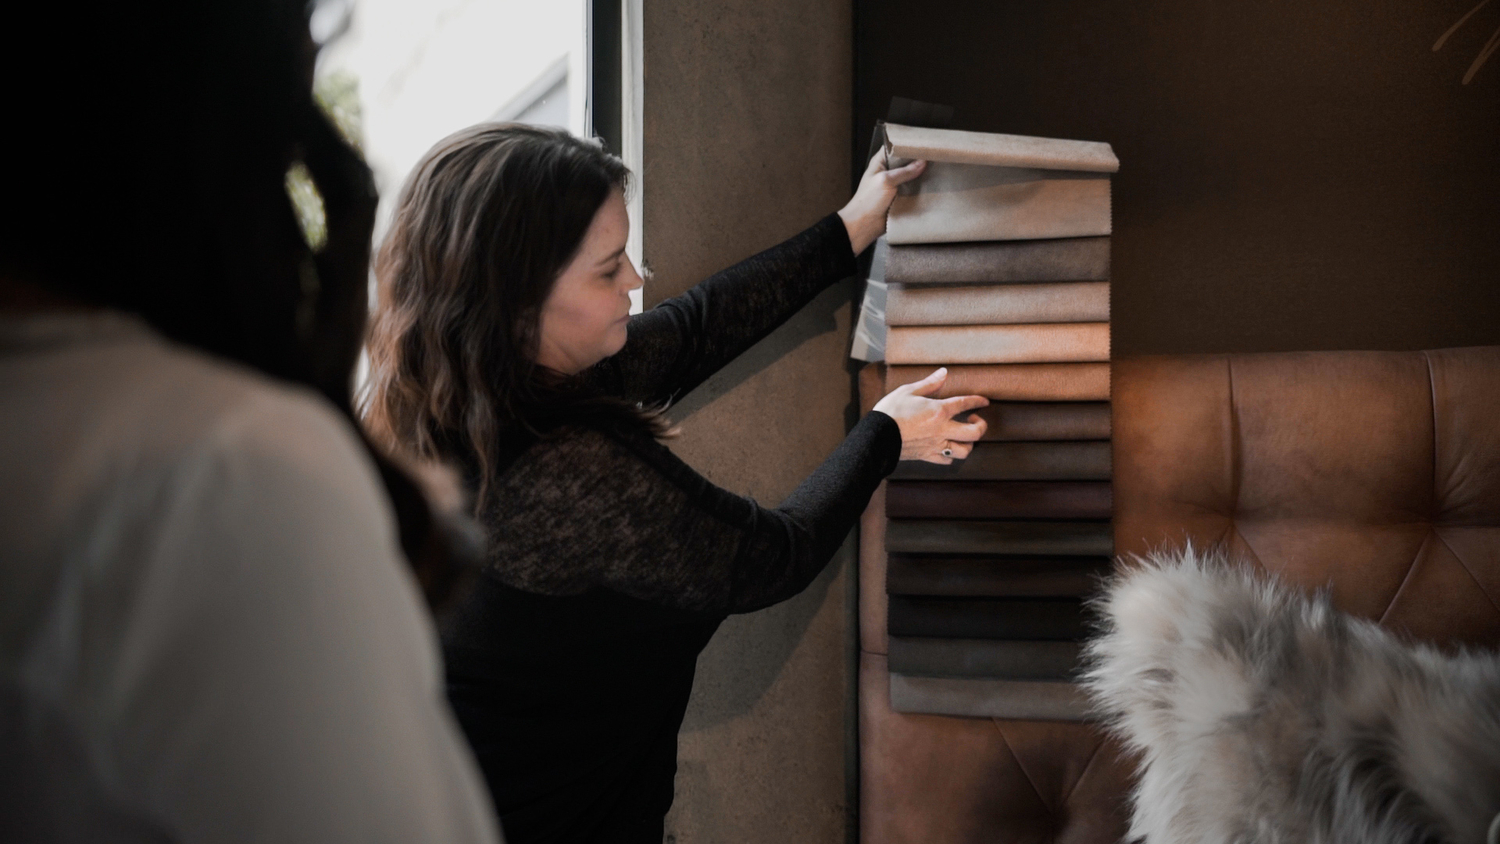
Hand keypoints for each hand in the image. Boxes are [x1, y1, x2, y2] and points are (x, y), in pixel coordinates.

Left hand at [837, 152, 925, 253]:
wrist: (864, 225)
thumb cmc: (868, 201)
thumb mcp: (886, 181)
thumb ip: (904, 171)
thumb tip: (922, 162)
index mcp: (880, 161)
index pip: (896, 147)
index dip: (909, 145)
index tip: (924, 143)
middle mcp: (888, 170)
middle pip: (906, 161)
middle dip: (919, 159)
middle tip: (935, 155)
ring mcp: (895, 184)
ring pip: (911, 175)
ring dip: (921, 174)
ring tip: (937, 168)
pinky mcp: (901, 196)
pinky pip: (913, 189)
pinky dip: (921, 187)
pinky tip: (932, 183)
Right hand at [872, 367, 988, 463]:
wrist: (876, 437)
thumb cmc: (890, 412)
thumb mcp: (907, 391)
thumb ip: (929, 383)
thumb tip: (944, 373)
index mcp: (939, 411)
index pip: (965, 404)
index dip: (978, 401)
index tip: (985, 401)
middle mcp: (942, 430)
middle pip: (974, 433)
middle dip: (981, 426)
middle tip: (975, 420)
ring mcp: (936, 445)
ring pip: (964, 451)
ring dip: (968, 444)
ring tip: (963, 436)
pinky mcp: (927, 456)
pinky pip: (946, 461)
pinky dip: (950, 455)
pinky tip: (947, 448)